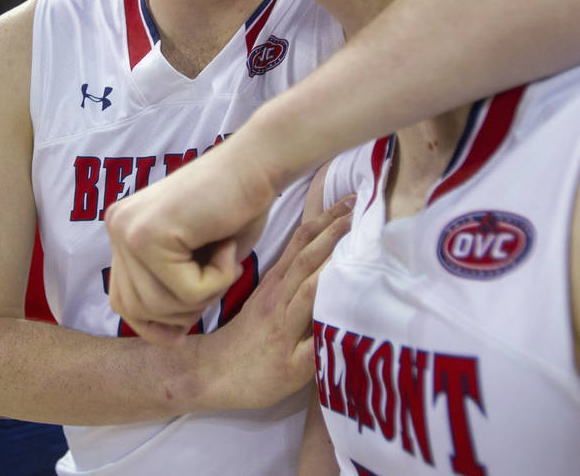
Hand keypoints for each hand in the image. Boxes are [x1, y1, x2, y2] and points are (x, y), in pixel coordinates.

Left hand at [105, 140, 284, 342]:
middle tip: (218, 272)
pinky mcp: (150, 234)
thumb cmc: (237, 209)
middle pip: (137, 309)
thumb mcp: (196, 259)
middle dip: (185, 308)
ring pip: (161, 306)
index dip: (154, 324)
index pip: (122, 301)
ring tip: (224, 255)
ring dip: (206, 293)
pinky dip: (219, 279)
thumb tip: (166, 337)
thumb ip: (172, 290)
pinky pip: (186, 291)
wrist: (257, 165)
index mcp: (123, 230)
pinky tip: (227, 244)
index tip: (183, 330)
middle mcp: (118, 227)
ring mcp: (129, 229)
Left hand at [200, 198, 353, 409]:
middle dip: (336, 229)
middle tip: (364, 207)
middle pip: (309, 254)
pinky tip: (324, 218)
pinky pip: (291, 249)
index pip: (317, 282)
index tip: (365, 239)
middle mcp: (279, 295)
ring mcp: (272, 284)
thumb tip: (349, 324)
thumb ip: (319, 349)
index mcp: (286, 319)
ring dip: (324, 222)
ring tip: (350, 202)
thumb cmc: (258, 378)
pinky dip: (310, 230)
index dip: (339, 259)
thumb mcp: (293, 376)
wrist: (214, 370)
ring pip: (300, 246)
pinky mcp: (268, 281)